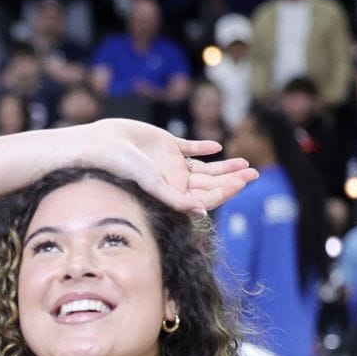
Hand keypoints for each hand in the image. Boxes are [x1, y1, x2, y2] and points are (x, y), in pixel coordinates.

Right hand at [76, 119, 257, 213]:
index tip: (242, 182)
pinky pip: (188, 148)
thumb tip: (202, 213)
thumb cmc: (121, 166)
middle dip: (231, 179)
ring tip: (244, 163)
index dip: (225, 191)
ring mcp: (170, 162)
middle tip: (254, 173)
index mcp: (172, 192)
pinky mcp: (165, 143)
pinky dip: (202, 148)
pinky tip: (216, 147)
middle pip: (209, 183)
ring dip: (223, 166)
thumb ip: (175, 198)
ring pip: (204, 168)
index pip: (205, 196)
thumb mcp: (151, 182)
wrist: (101, 143)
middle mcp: (173, 179)